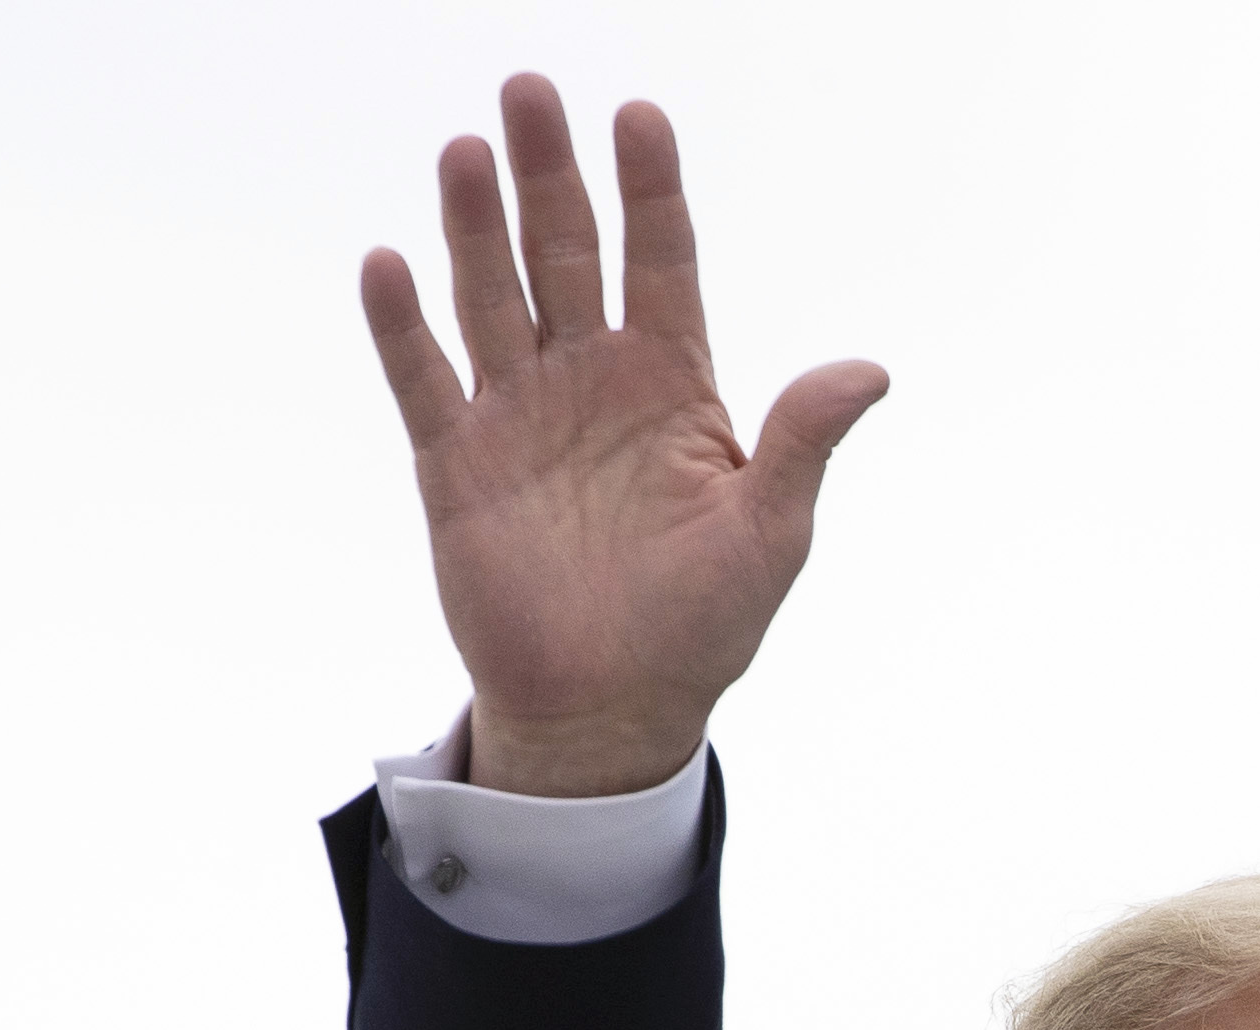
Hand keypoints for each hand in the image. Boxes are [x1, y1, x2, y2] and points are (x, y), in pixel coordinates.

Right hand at [366, 80, 885, 798]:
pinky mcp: (457, 463)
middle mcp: (590, 378)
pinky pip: (426, 381)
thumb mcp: (770, 532)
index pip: (661, 260)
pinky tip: (390, 266)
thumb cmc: (701, 623)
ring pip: (492, 296)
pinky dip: (404, 327)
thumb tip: (868, 370)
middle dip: (548, 175)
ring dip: (476, 225)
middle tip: (529, 90)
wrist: (611, 710)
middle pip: (564, 252)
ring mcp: (520, 414)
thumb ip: (804, 442)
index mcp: (671, 380)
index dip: (650, 191)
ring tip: (467, 152)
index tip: (638, 118)